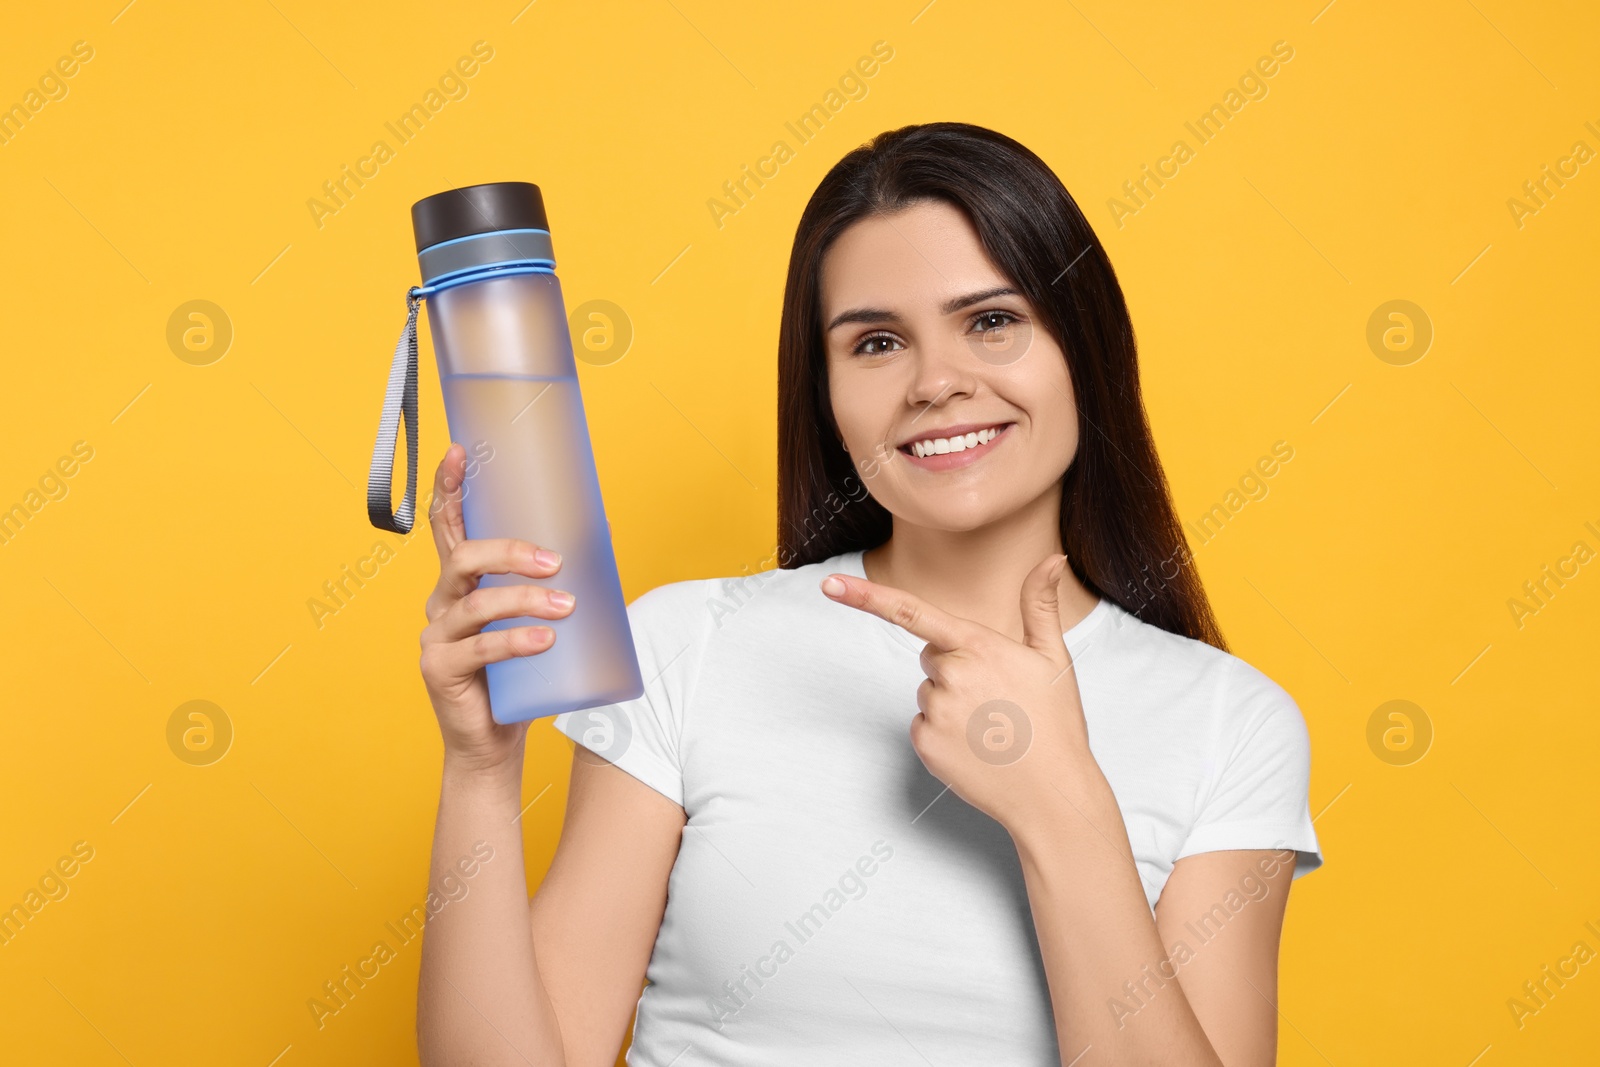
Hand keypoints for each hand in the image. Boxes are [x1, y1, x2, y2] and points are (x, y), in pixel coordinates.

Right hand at [418, 443, 574, 777]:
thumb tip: (601, 533)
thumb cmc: (519, 676)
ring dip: (525, 600)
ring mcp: (436, 635)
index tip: (461, 451)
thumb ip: (553, 583)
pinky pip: (480, 649)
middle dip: (510, 552)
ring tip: (566, 607)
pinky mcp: (439, 669)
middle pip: (463, 557)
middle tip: (556, 562)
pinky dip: (516, 640)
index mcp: (461, 583)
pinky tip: (545, 640)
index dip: (449, 487)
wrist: (495, 742)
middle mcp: (441, 602)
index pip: (449, 525)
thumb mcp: (537, 619)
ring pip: (476, 604)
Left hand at [820, 553, 1092, 832]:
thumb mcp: (1053, 658)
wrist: (1053, 793)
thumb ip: (1040, 604)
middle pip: (931, 657)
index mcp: (978, 646)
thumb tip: (1051, 558)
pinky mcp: (925, 745)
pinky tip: (976, 746)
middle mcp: (951, 676)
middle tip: (996, 697)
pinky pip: (922, 725)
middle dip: (955, 668)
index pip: (912, 613)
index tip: (830, 584)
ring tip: (991, 725)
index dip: (866, 596)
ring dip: (951, 703)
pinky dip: (944, 733)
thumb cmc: (1055, 723)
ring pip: (927, 692)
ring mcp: (935, 713)